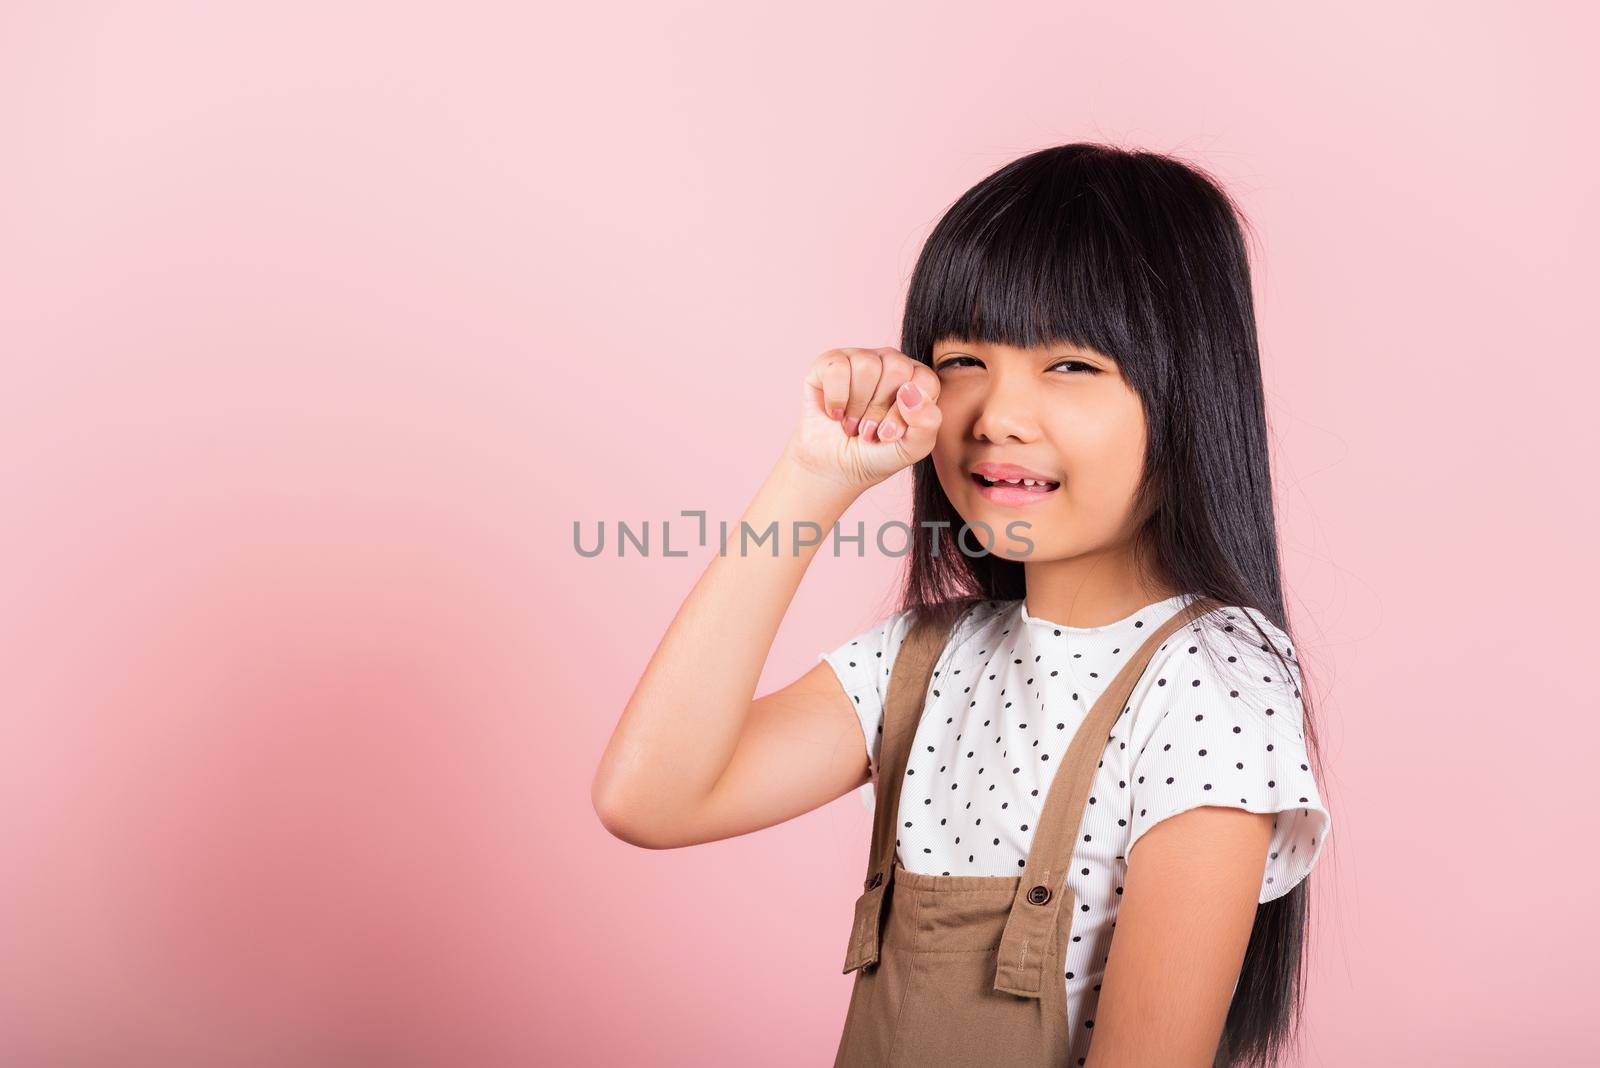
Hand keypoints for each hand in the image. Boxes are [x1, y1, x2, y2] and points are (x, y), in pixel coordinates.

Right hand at [785, 346, 942, 493]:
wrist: (833, 468)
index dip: (906, 413)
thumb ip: (926, 422)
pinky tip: (835, 413)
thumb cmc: (875, 454)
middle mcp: (890, 362)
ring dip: (857, 407)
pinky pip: (837, 369)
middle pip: (897, 368)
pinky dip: (836, 399)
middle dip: (880, 409)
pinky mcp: (829, 363)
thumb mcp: (911, 448)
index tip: (890, 435)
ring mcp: (860, 358)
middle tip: (869, 430)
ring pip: (867, 366)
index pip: (924, 381)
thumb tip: (913, 392)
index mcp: (916, 379)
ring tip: (852, 424)